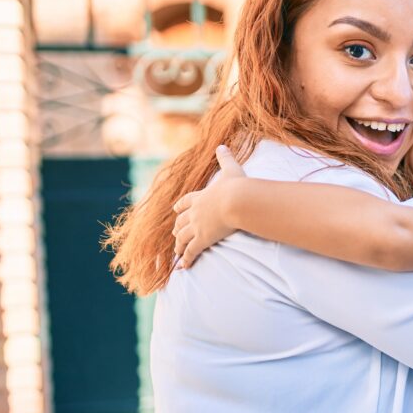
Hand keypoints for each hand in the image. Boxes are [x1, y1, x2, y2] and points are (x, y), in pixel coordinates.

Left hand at [172, 146, 246, 268]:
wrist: (237, 201)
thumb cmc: (237, 186)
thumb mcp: (231, 169)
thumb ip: (225, 158)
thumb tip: (222, 145)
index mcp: (201, 197)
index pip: (187, 202)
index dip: (181, 206)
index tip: (176, 210)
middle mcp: (195, 212)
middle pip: (181, 222)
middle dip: (178, 228)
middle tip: (175, 234)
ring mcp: (197, 227)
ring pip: (183, 238)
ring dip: (179, 245)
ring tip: (177, 252)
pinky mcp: (202, 239)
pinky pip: (190, 252)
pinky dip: (185, 260)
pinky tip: (182, 267)